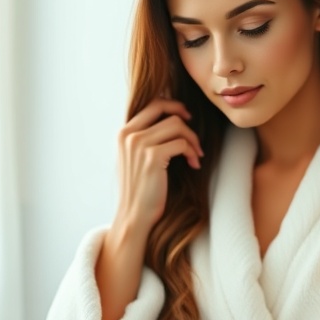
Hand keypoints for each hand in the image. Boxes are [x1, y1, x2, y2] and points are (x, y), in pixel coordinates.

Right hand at [114, 98, 203, 233]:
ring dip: (192, 139)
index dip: (172, 105)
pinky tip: (194, 164)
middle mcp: (129, 135)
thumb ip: (143, 139)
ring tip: (195, 155)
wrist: (134, 215)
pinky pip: (181, 143)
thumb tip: (168, 121)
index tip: (186, 117)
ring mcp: (139, 144)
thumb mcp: (134, 159)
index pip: (152, 104)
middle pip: (164, 108)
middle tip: (194, 133)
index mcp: (123, 133)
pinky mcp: (153, 157)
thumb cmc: (139, 189)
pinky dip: (192, 152)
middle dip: (185, 118)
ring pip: (177, 124)